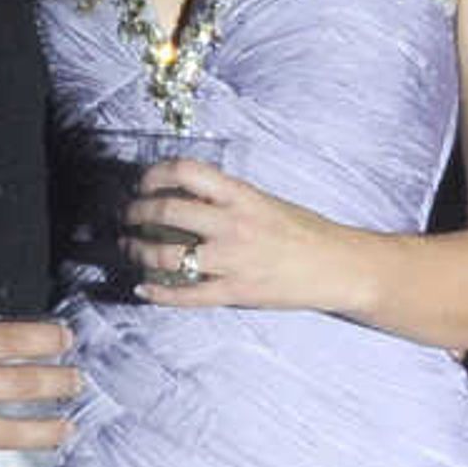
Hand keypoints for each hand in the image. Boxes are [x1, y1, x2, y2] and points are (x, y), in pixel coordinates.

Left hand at [127, 155, 323, 308]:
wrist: (340, 267)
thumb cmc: (307, 232)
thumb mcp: (266, 202)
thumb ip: (229, 200)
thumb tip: (187, 198)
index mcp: (242, 195)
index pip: (186, 171)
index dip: (155, 174)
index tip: (144, 183)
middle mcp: (233, 224)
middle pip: (165, 211)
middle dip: (135, 213)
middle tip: (127, 216)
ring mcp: (232, 260)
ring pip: (165, 255)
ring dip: (137, 251)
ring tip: (130, 249)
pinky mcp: (235, 292)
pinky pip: (185, 295)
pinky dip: (158, 293)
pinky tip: (143, 288)